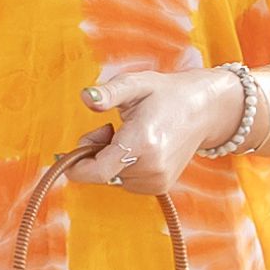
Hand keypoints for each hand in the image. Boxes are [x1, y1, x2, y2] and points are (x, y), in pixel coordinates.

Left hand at [75, 61, 240, 192]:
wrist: (204, 110)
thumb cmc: (166, 94)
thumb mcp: (136, 84)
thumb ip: (109, 92)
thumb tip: (86, 97)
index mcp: (143, 142)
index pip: (98, 172)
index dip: (76, 166)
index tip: (65, 153)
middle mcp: (152, 166)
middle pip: (101, 173)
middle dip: (94, 153)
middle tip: (108, 128)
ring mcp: (159, 179)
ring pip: (113, 178)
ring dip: (110, 160)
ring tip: (128, 136)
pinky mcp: (162, 186)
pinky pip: (126, 182)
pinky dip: (123, 168)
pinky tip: (138, 149)